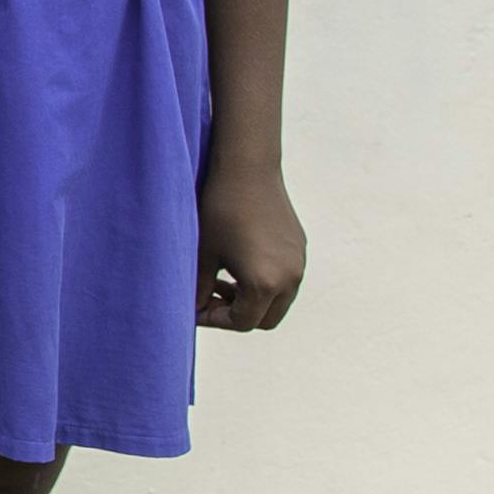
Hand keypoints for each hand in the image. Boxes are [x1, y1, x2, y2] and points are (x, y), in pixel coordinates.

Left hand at [196, 165, 304, 330]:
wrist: (248, 171)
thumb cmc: (220, 211)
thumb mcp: (203, 254)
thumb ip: (199, 289)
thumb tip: (193, 311)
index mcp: (265, 283)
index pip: (242, 322)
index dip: (215, 320)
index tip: (194, 309)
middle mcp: (290, 278)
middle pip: (265, 319)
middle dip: (235, 315)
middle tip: (208, 298)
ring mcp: (298, 263)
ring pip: (277, 300)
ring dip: (250, 300)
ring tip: (219, 282)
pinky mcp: (299, 248)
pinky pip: (285, 279)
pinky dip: (264, 283)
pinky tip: (237, 264)